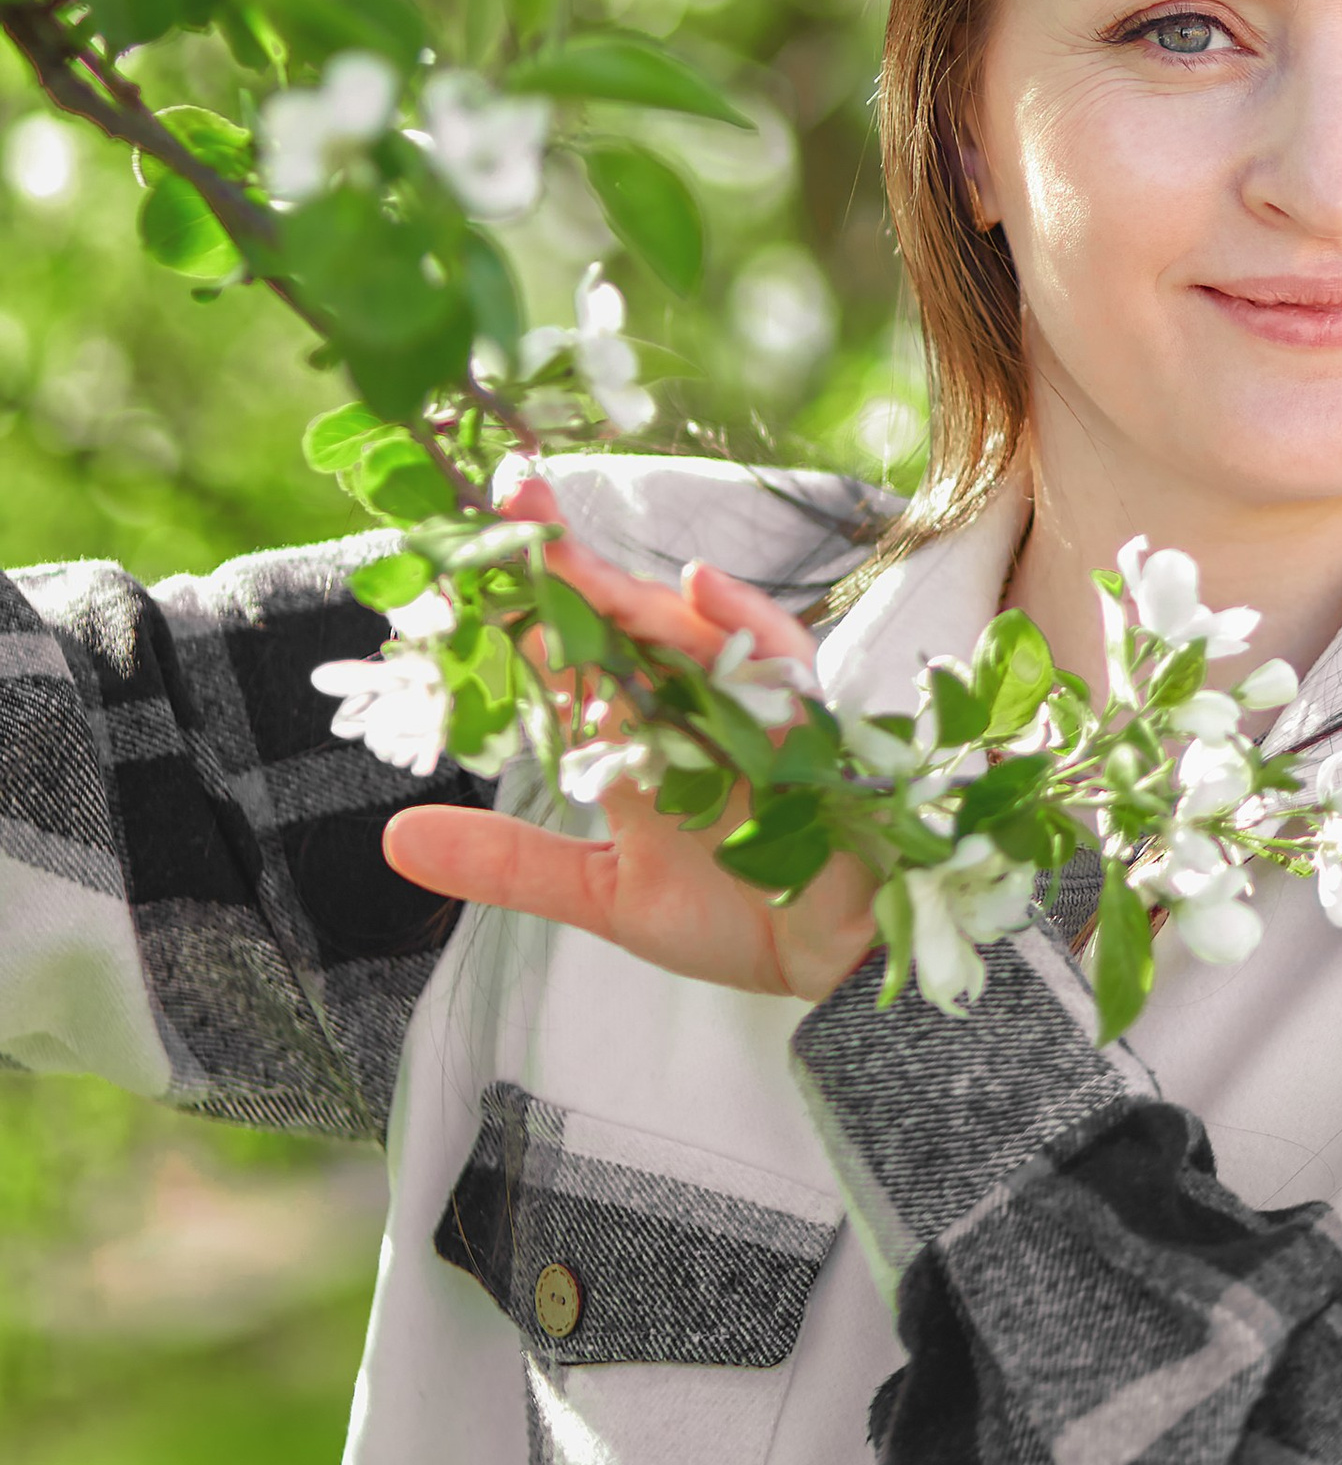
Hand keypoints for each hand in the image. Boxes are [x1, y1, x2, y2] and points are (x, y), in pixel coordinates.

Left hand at [382, 478, 879, 1002]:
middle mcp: (682, 703)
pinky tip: (697, 589)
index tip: (450, 557)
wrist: (824, 965)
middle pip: (613, 618)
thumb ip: (508, 861)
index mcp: (631, 730)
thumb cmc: (731, 913)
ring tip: (557, 544)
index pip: (563, 651)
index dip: (512, 604)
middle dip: (559, 558)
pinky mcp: (806, 726)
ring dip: (621, 584)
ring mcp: (744, 707)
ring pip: (678, 629)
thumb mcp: (599, 893)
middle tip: (505, 499)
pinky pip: (779, 659)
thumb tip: (396, 837)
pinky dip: (745, 619)